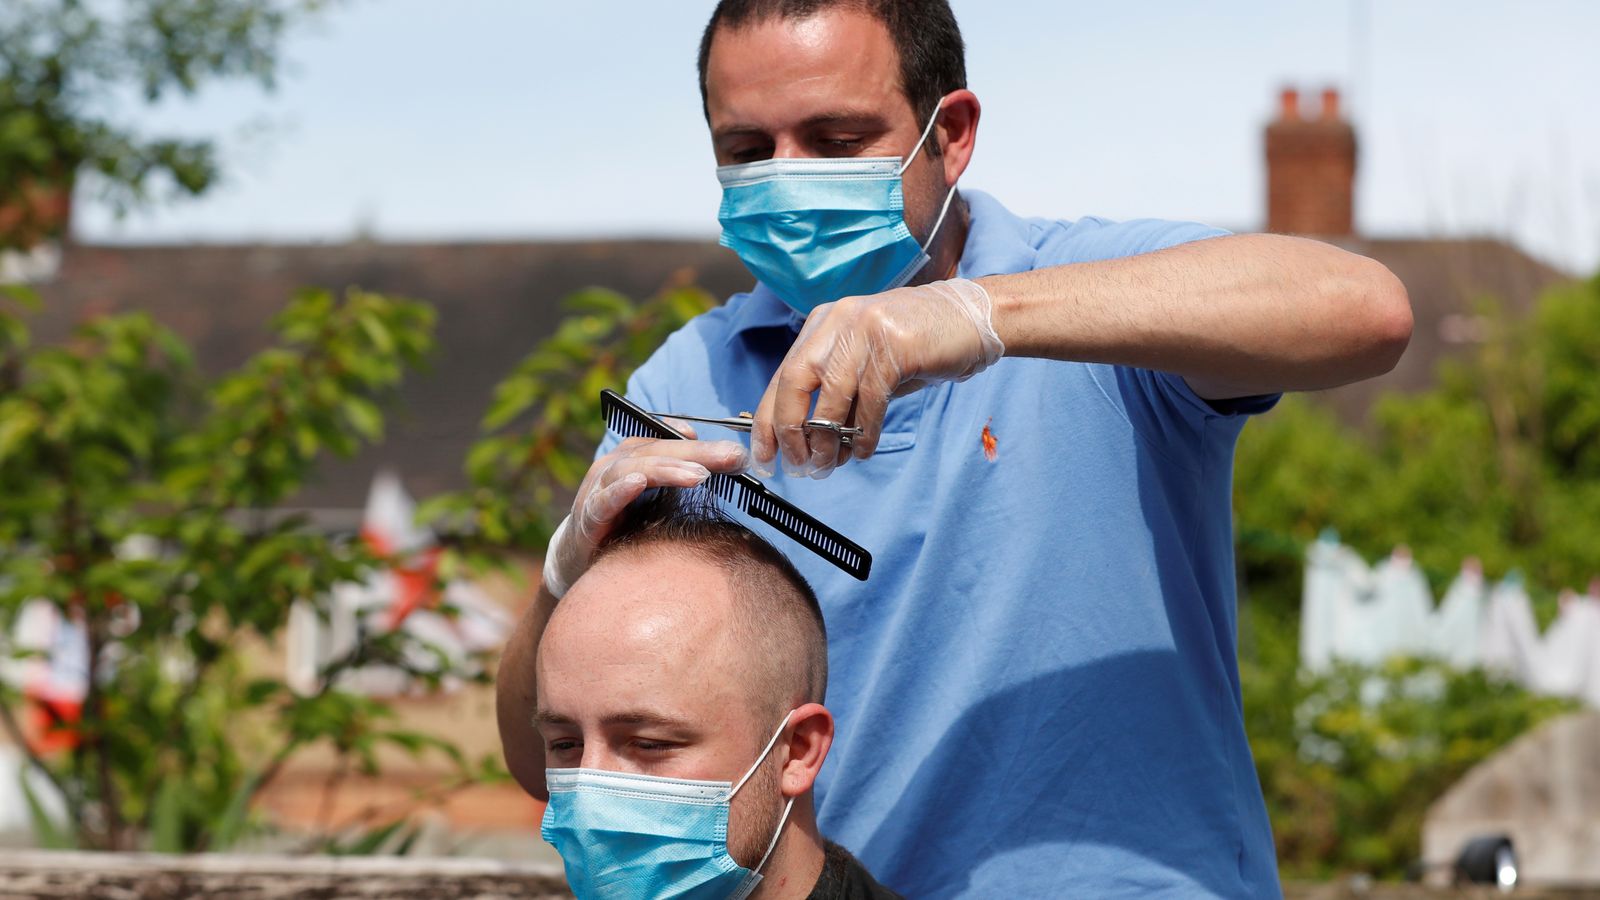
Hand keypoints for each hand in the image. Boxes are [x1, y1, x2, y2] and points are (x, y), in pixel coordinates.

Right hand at [542, 427, 748, 597]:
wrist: (578, 556)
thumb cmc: (623, 521)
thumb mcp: (657, 497)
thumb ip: (680, 477)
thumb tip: (712, 461)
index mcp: (635, 456)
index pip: (672, 442)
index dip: (706, 444)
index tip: (736, 452)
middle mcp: (616, 465)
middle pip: (659, 450)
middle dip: (698, 453)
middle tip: (730, 457)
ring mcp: (599, 488)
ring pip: (633, 468)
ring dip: (666, 469)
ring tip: (698, 474)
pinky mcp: (588, 516)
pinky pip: (604, 500)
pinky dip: (620, 489)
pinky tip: (637, 483)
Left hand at [750, 278, 1003, 478]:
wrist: (974, 319)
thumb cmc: (920, 347)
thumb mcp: (868, 365)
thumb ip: (838, 394)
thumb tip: (808, 442)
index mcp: (823, 323)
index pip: (783, 376)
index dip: (768, 420)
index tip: (764, 457)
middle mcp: (838, 320)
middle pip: (795, 381)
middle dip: (790, 430)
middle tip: (798, 465)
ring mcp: (865, 328)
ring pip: (831, 393)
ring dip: (826, 438)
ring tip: (829, 465)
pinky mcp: (895, 343)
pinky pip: (870, 399)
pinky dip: (864, 433)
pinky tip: (863, 452)